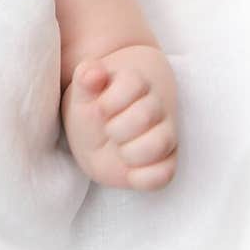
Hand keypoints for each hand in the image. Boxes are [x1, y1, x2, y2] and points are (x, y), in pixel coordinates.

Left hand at [62, 47, 177, 190]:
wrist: (101, 131)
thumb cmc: (93, 108)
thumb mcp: (83, 93)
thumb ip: (85, 79)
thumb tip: (92, 73)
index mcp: (136, 83)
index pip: (133, 83)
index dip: (110, 100)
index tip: (100, 107)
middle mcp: (156, 107)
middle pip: (144, 115)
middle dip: (116, 127)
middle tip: (108, 130)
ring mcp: (164, 134)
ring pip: (160, 143)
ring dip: (130, 152)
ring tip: (118, 149)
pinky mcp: (166, 161)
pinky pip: (165, 173)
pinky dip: (143, 176)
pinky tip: (127, 171)